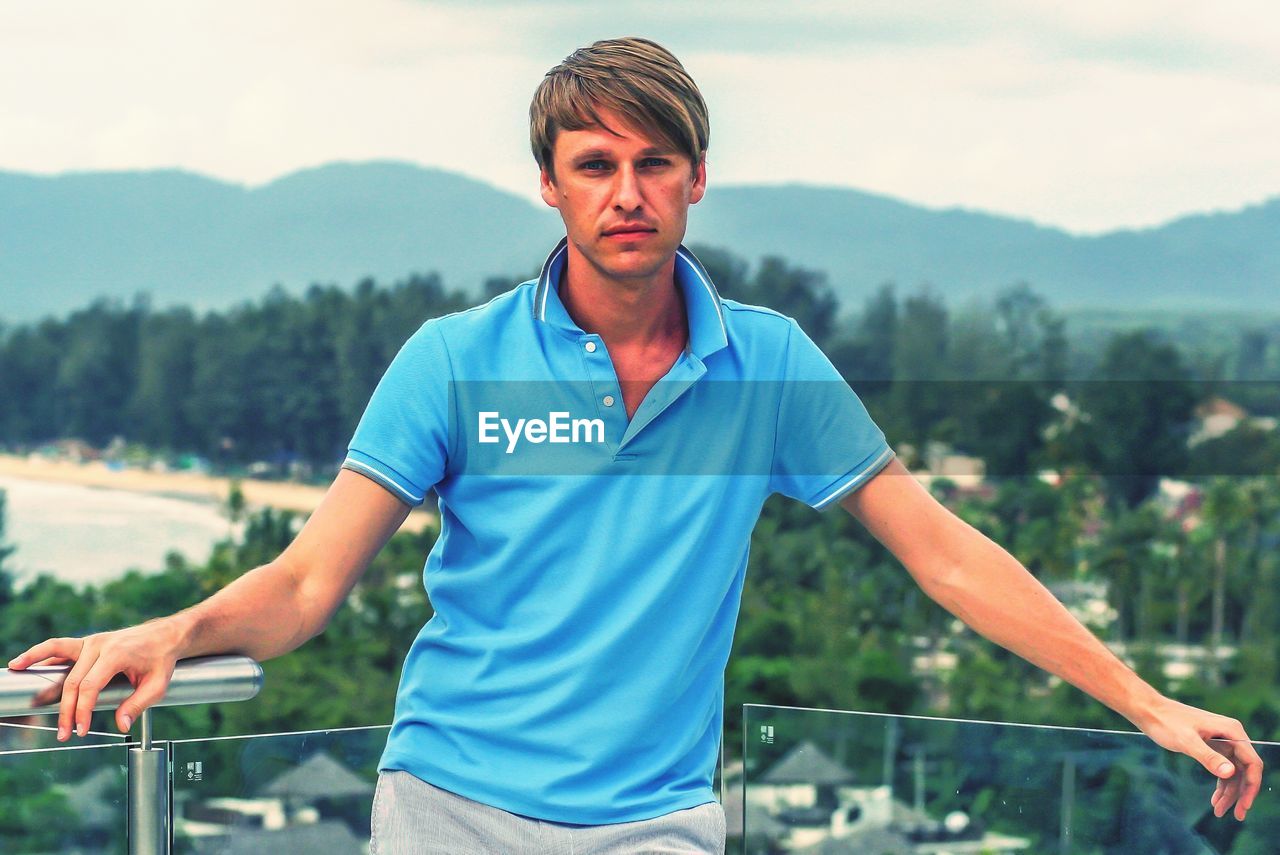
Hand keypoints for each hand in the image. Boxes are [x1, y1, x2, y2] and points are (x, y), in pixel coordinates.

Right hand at [7, 620, 181, 740]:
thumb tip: (120, 726)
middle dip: (66, 710)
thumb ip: (138, 705)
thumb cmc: (162, 660)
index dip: (82, 711)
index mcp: (116, 654)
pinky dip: (39, 653)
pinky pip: (58, 646)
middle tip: (64, 734)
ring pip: (59, 659)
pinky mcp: (86, 643)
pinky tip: (21, 663)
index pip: (90, 687)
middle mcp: (100, 645)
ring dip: (39, 673)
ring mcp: (91, 641)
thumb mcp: (158, 685)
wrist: (166, 636)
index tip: (81, 730)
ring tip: (23, 686)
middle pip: (73, 681)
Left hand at [1136, 696, 1263, 820]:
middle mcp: (1231, 735)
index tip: (1244, 806)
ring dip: (1229, 792)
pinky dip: (1220, 784)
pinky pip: (1222, 768)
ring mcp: (1222, 740)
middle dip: (1241, 793)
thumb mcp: (1186, 741)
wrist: (1148, 710)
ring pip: (1233, 772)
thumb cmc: (1166, 722)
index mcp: (1232, 731)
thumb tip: (1230, 773)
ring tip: (1219, 811)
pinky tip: (1215, 799)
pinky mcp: (1212, 745)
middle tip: (1236, 815)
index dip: (1251, 786)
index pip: (1252, 763)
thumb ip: (1208, 756)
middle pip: (1245, 770)